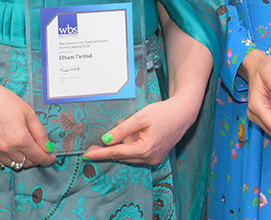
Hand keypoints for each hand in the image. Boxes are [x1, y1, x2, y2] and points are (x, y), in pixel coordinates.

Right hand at [0, 79, 55, 169]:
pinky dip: (15, 159)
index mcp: (20, 139)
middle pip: (29, 163)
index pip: (38, 157)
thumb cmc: (5, 101)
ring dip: (27, 160)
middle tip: (42, 149)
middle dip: (38, 158)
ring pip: (18, 164)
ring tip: (31, 148)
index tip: (53, 157)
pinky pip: (7, 161)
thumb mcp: (28, 113)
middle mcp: (9, 149)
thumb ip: (39, 132)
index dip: (48, 159)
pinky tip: (18, 149)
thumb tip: (47, 147)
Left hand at [82, 92, 200, 165]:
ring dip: (122, 144)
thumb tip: (105, 140)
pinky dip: (131, 144)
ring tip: (121, 126)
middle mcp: (150, 158)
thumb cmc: (163, 112)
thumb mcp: (140, 118)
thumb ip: (122, 130)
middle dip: (108, 150)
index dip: (101, 153)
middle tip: (92, 146)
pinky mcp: (157, 155)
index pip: (117, 153)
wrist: (184, 112)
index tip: (87, 155)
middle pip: (122, 156)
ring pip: (130, 155)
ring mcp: (154, 158)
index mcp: (145, 150)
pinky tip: (130, 132)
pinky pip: (138, 152)